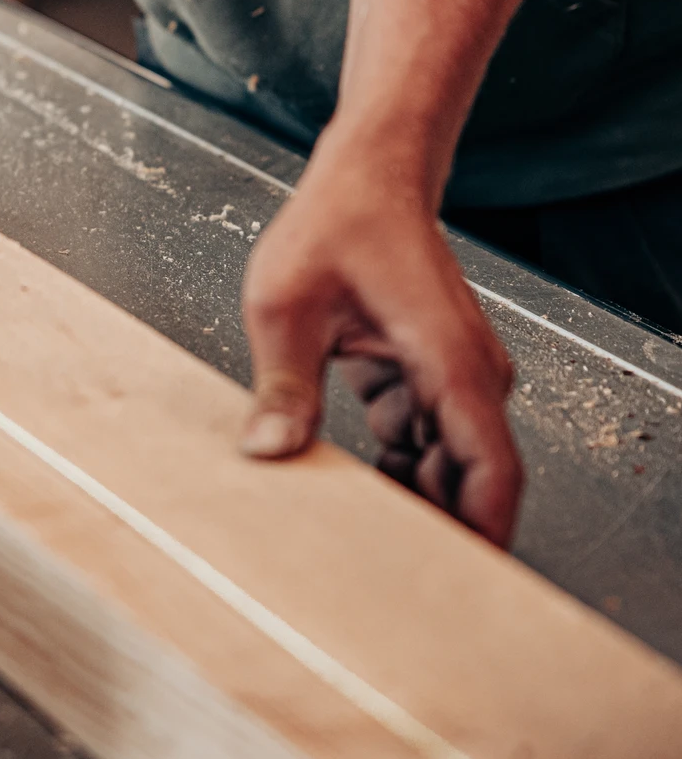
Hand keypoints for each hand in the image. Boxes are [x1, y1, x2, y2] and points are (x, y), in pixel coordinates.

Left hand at [239, 131, 521, 545]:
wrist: (365, 177)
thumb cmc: (335, 225)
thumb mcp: (285, 307)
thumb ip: (283, 385)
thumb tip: (269, 452)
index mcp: (449, 362)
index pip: (490, 470)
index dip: (478, 532)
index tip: (452, 581)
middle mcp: (467, 375)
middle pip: (471, 479)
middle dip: (436, 531)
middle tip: (378, 578)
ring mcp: (451, 377)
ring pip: (444, 463)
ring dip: (410, 500)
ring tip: (354, 545)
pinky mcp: (427, 376)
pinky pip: (421, 439)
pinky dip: (395, 467)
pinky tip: (347, 491)